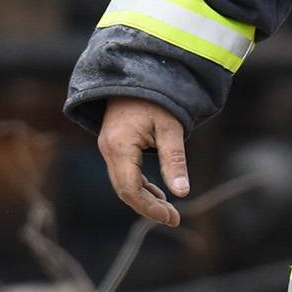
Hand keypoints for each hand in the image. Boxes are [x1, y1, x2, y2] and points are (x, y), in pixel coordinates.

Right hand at [97, 97, 190, 226]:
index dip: (150, 207)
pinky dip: (139, 185)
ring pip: (123, 183)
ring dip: (144, 198)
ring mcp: (108, 147)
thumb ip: (175, 160)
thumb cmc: (157, 98)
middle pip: (124, 190)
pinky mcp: (114, 145)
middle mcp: (108, 149)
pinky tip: (157, 193)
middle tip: (174, 218)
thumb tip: (183, 193)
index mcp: (119, 146)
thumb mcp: (171, 128)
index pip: (130, 189)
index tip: (172, 217)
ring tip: (169, 209)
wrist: (137, 72)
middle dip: (148, 207)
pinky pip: (124, 173)